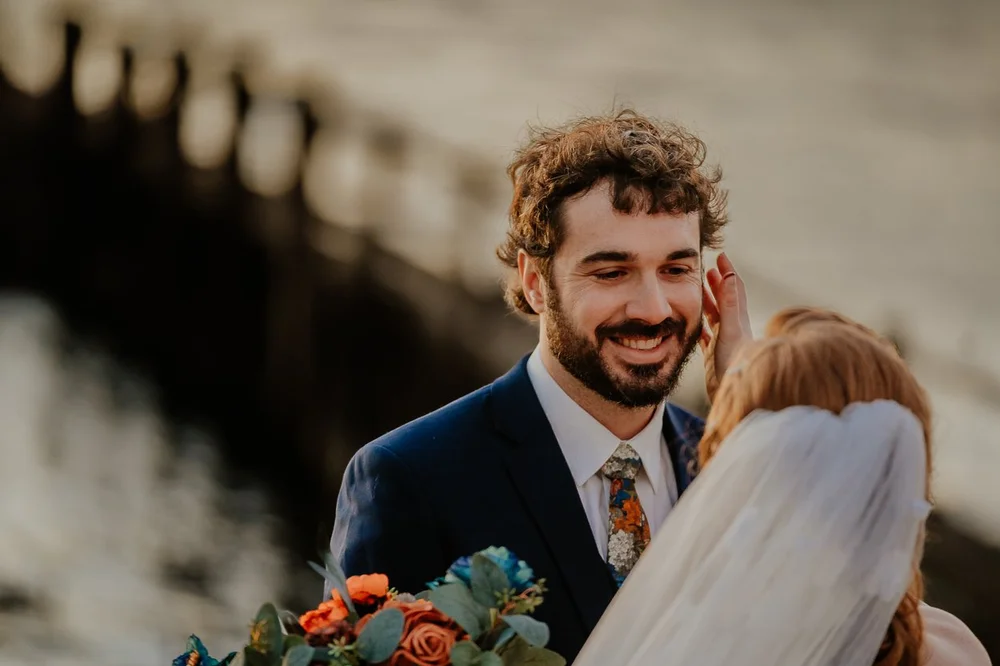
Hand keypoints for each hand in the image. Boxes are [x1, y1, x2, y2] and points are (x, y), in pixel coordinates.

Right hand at [700, 252, 753, 401]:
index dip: (728, 273)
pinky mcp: (714, 357)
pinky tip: (692, 326)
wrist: (737, 394)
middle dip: (717, 284)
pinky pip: (705, 338)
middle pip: (724, 301)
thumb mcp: (731, 330)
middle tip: (708, 269)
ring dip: (708, 303)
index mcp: (737, 320)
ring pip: (714, 318)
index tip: (720, 256)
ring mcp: (723, 344)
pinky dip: (699, 328)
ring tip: (698, 290)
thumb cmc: (736, 362)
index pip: (734, 290)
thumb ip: (729, 303)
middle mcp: (732, 330)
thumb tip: (730, 275)